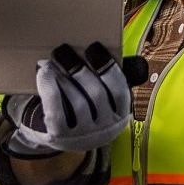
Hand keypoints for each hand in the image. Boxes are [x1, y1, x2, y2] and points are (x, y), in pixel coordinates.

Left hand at [4, 43, 134, 155]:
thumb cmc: (86, 105)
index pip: (120, 90)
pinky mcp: (61, 138)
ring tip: (49, 61)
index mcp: (120, 113)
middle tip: (62, 49)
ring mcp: (83, 136)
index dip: (107, 67)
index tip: (93, 46)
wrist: (61, 135)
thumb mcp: (104, 98)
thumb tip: (140, 63)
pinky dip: (50, 89)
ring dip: (62, 78)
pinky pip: (57, 112)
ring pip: (77, 103)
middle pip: (96, 95)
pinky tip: (43, 73)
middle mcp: (106, 129)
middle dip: (79, 69)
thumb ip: (115, 79)